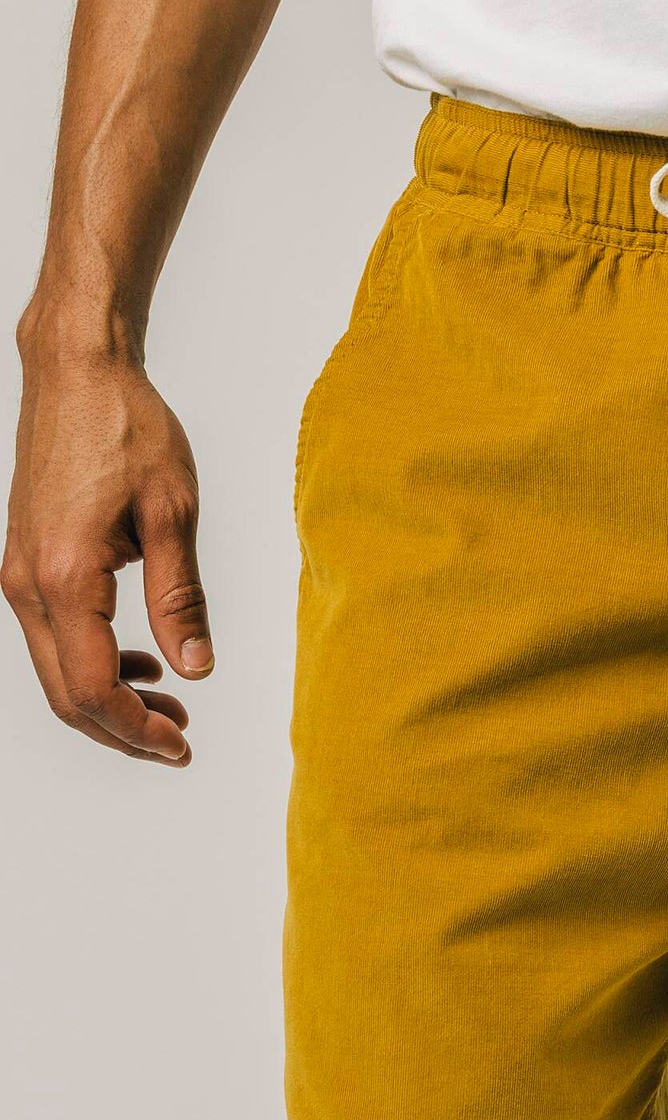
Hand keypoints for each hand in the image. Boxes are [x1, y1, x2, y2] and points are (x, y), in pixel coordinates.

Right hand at [3, 318, 211, 764]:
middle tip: (182, 742)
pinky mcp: (25, 563)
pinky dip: (94, 663)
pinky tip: (142, 662)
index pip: (95, 687)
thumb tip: (196, 669)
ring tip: (171, 707)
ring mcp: (18, 575)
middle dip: (123, 730)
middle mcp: (27, 585)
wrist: (77, 373)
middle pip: (67, 695)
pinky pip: (54, 637)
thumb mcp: (174, 514)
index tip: (183, 746)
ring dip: (110, 700)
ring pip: (57, 671)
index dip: (138, 730)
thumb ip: (181, 600)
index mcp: (66, 578)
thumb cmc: (128, 429)